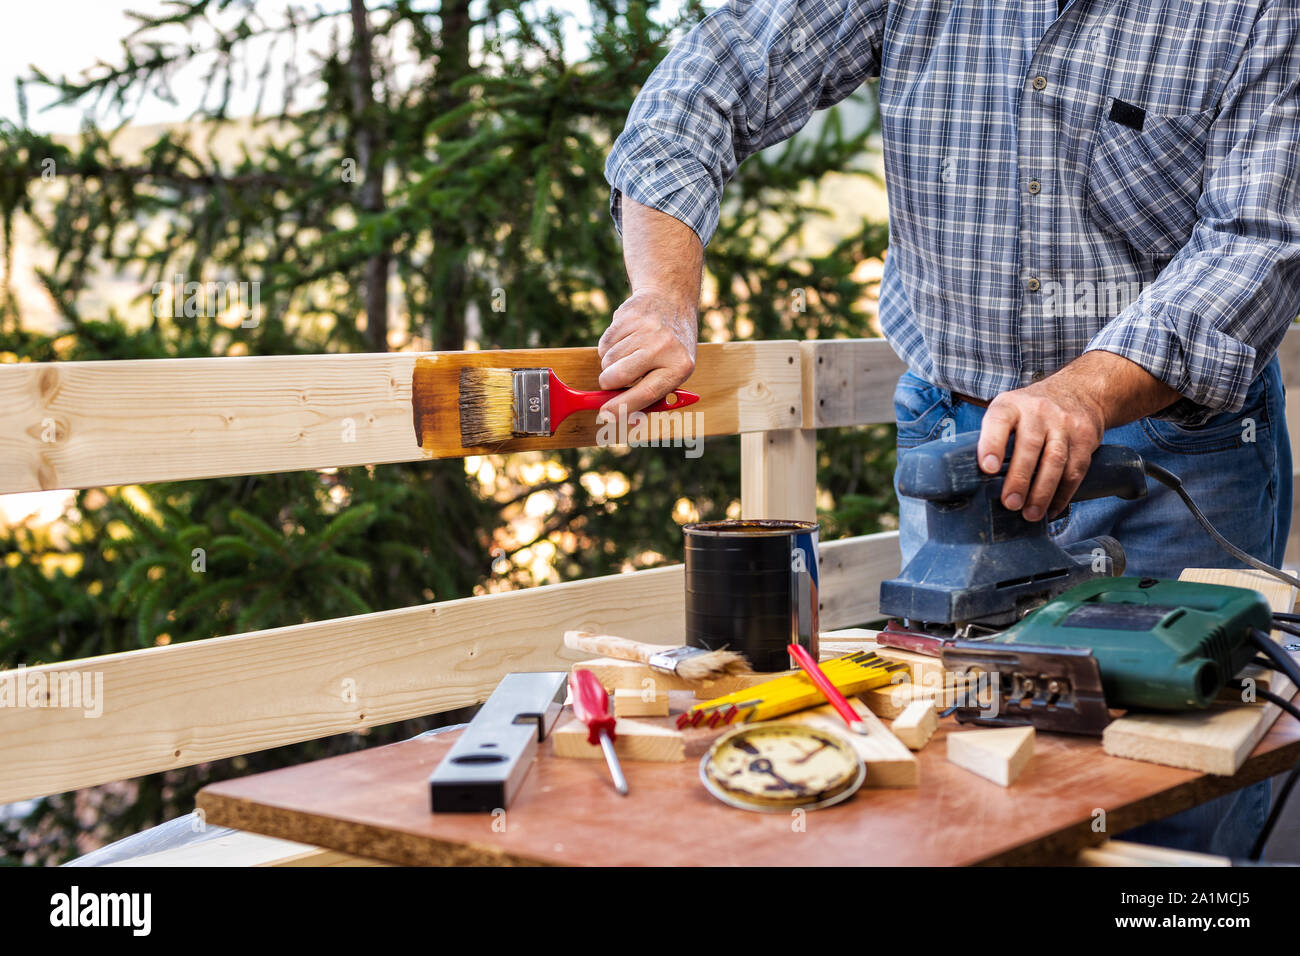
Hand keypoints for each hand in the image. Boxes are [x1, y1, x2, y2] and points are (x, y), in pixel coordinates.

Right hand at [597, 289, 696, 417]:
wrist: (670, 300)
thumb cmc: (670, 348)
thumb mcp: (672, 371)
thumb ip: (649, 396)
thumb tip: (619, 417)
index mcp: (680, 366)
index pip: (647, 393)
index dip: (623, 407)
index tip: (605, 414)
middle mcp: (664, 346)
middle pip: (619, 376)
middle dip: (608, 384)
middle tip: (613, 381)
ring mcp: (645, 329)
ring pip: (607, 361)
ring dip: (610, 365)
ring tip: (629, 355)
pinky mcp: (627, 316)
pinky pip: (603, 345)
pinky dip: (608, 348)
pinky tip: (625, 341)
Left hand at [977, 351, 1178, 519]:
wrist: (1080, 391)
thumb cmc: (1032, 409)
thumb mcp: (1009, 409)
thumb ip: (994, 436)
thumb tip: (974, 478)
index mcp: (1011, 405)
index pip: (999, 421)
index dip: (992, 444)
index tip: (987, 469)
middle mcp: (1038, 411)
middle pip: (1029, 446)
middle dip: (1019, 479)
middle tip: (1010, 503)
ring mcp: (1064, 424)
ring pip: (1055, 461)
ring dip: (1042, 492)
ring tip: (1031, 514)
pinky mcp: (1085, 439)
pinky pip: (1075, 470)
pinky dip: (1063, 494)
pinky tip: (1051, 508)